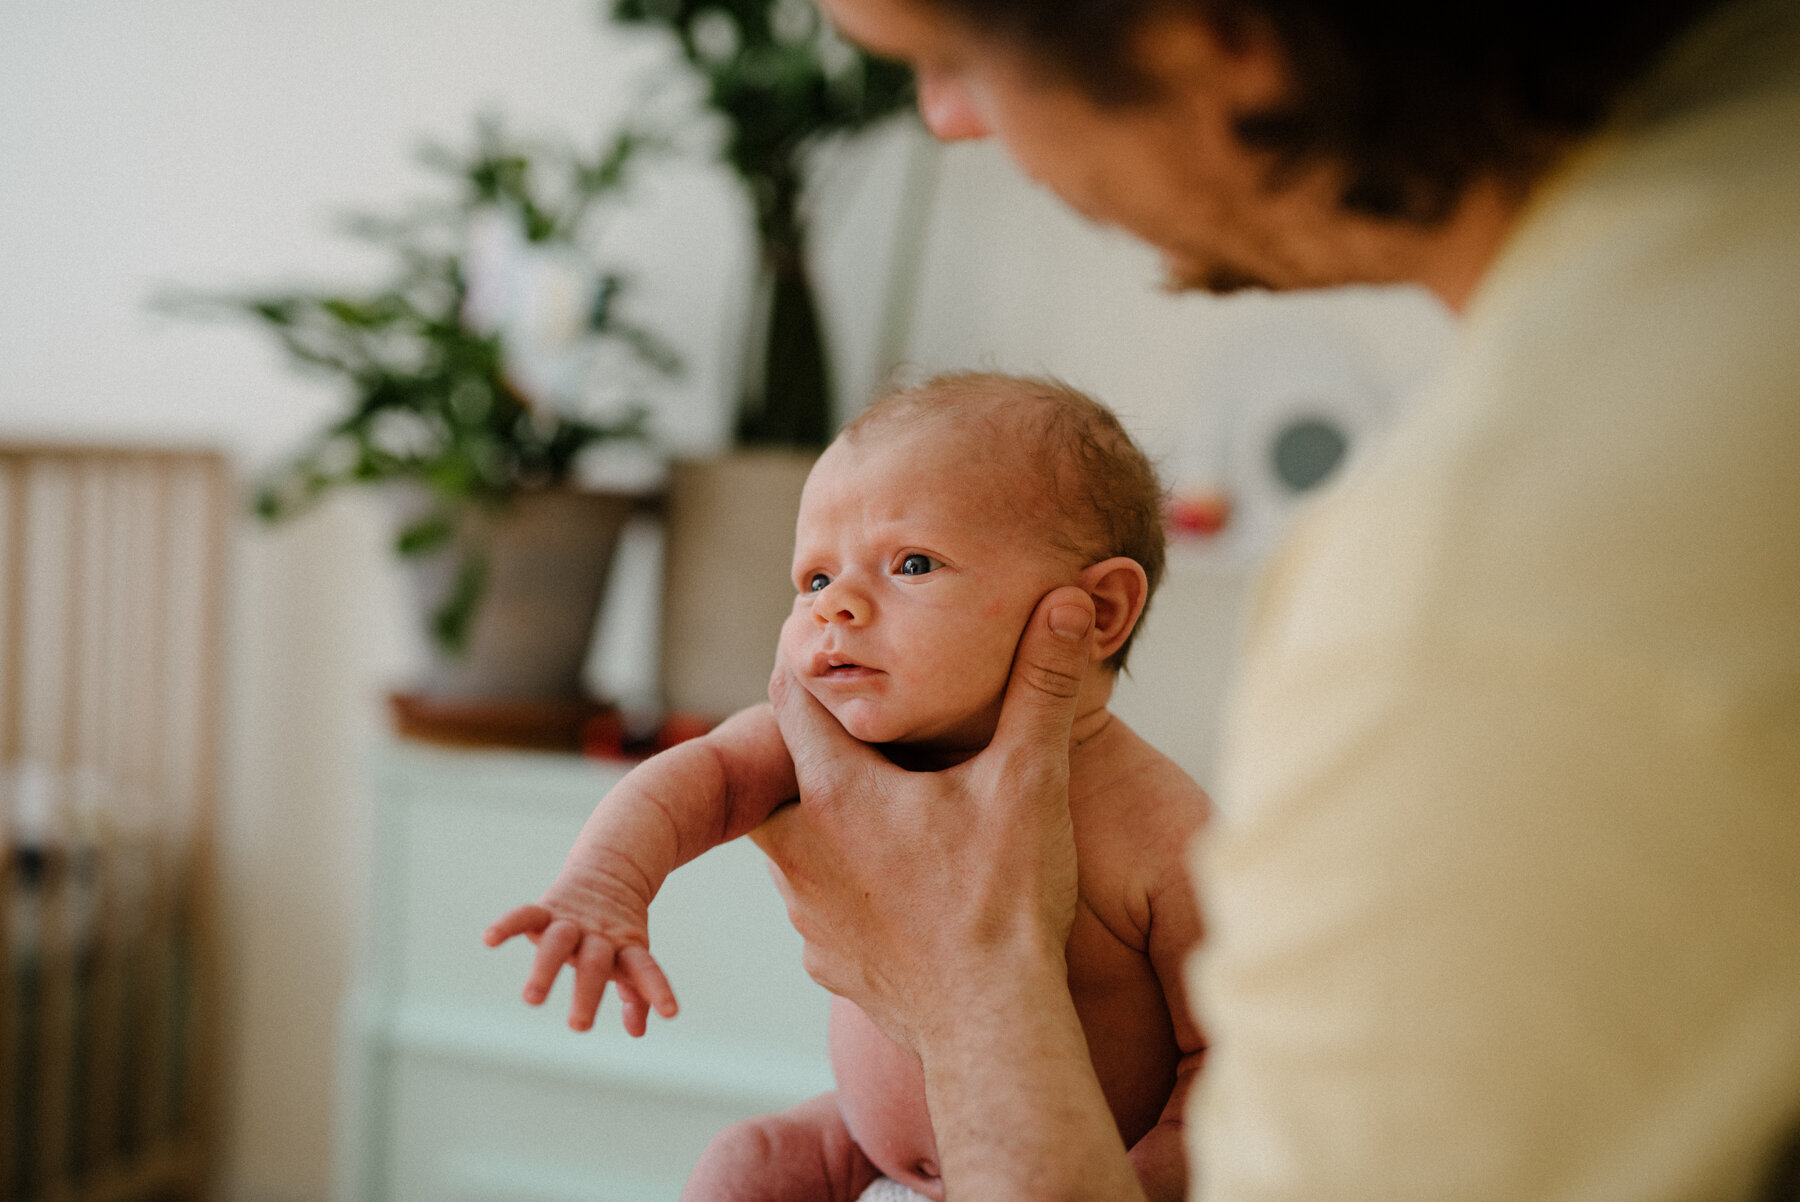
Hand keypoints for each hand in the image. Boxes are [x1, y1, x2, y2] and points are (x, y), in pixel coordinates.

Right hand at [483, 867, 678, 1035]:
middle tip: (579, 1026)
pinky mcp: (547, 908)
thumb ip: (636, 994)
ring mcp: (572, 921)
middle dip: (588, 993)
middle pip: (596, 963)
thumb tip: (638, 1031)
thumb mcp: (631, 957)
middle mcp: (600, 935)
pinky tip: (489, 939)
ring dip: (546, 969)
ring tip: (532, 999)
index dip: (657, 989)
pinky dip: (508, 925)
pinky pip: (525, 915)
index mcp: (626, 948)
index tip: (671, 1014)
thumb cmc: (619, 930)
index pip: (645, 969)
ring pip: (558, 942)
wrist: (612, 869)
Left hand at [751, 586, 1094, 1048]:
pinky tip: (905, 884)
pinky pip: (823, 901)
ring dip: (834, 820)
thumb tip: (1063, 601)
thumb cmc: (1006, 902)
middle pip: (787, 770)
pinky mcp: (825, 958)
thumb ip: (1042, 684)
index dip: (811, 667)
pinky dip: (851, 885)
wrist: (993, 1027)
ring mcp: (807, 910)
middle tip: (876, 734)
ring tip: (896, 810)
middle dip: (825, 749)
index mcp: (837, 790)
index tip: (833, 651)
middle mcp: (800, 848)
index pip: (790, 697)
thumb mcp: (1031, 778)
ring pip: (800, 839)